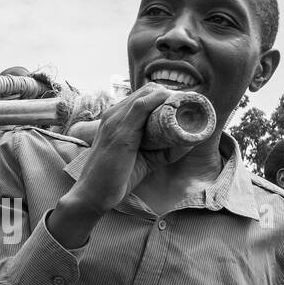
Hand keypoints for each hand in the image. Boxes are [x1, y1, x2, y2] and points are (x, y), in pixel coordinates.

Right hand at [66, 83, 197, 216]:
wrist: (92, 194)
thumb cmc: (115, 179)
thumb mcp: (144, 159)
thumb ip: (163, 150)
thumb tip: (189, 142)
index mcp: (116, 118)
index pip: (144, 95)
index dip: (167, 96)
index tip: (185, 106)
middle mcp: (114, 114)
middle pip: (149, 90)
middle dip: (173, 95)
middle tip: (192, 107)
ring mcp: (115, 120)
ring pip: (148, 93)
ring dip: (171, 97)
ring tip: (189, 107)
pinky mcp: (120, 131)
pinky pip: (142, 106)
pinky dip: (160, 102)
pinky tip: (176, 107)